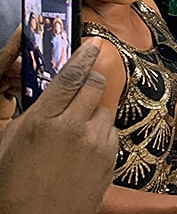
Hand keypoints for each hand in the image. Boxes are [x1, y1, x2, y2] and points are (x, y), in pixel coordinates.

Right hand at [0, 39, 117, 213]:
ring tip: (72, 132)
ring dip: (92, 112)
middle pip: (96, 84)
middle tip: (78, 89)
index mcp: (44, 122)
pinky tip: (81, 149)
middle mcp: (75, 129)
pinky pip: (110, 132)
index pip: (72, 76)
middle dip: (89, 82)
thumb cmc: (14, 186)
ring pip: (104, 109)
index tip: (93, 44)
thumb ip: (36, 109)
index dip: (84, 55)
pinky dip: (99, 134)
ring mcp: (97, 144)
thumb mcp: (12, 140)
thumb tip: (54, 85)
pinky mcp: (111, 158)